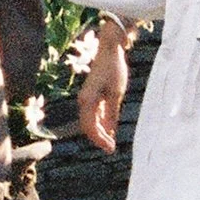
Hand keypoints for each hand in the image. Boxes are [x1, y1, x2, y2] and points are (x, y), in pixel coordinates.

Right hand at [77, 20, 129, 153]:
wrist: (110, 50)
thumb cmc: (114, 70)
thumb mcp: (116, 94)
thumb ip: (111, 114)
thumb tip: (110, 132)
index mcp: (87, 101)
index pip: (90, 128)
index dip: (100, 140)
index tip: (111, 149)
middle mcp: (83, 101)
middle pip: (88, 127)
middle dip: (99, 139)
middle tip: (111, 149)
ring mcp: (86, 98)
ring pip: (90, 121)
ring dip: (100, 132)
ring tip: (111, 143)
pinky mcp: (92, 95)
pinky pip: (94, 114)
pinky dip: (101, 123)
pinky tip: (110, 130)